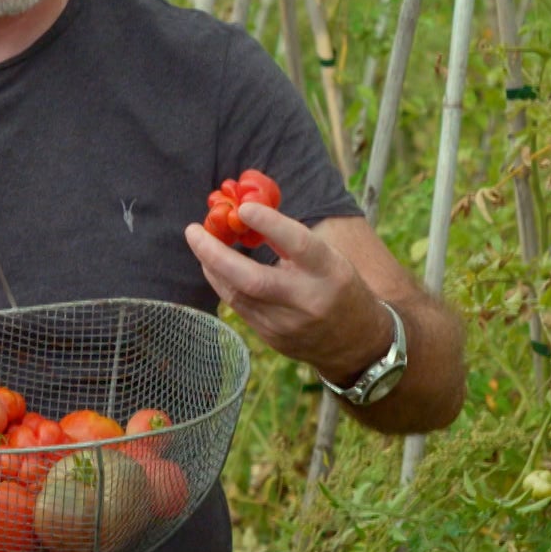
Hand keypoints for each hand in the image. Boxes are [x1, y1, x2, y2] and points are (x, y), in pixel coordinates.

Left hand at [184, 202, 390, 382]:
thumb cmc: (339, 286)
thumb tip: (248, 212)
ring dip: (213, 267)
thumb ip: (292, 241)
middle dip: (216, 254)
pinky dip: (223, 284)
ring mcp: (288, 325)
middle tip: (193, 230)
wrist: (357, 343)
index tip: (243, 208)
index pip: (298, 244)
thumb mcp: (329, 259)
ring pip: (238, 295)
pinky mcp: (274, 339)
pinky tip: (214, 267)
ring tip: (200, 242)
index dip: (270, 224)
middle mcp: (308, 300)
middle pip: (253, 279)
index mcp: (329, 272)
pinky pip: (241, 308)